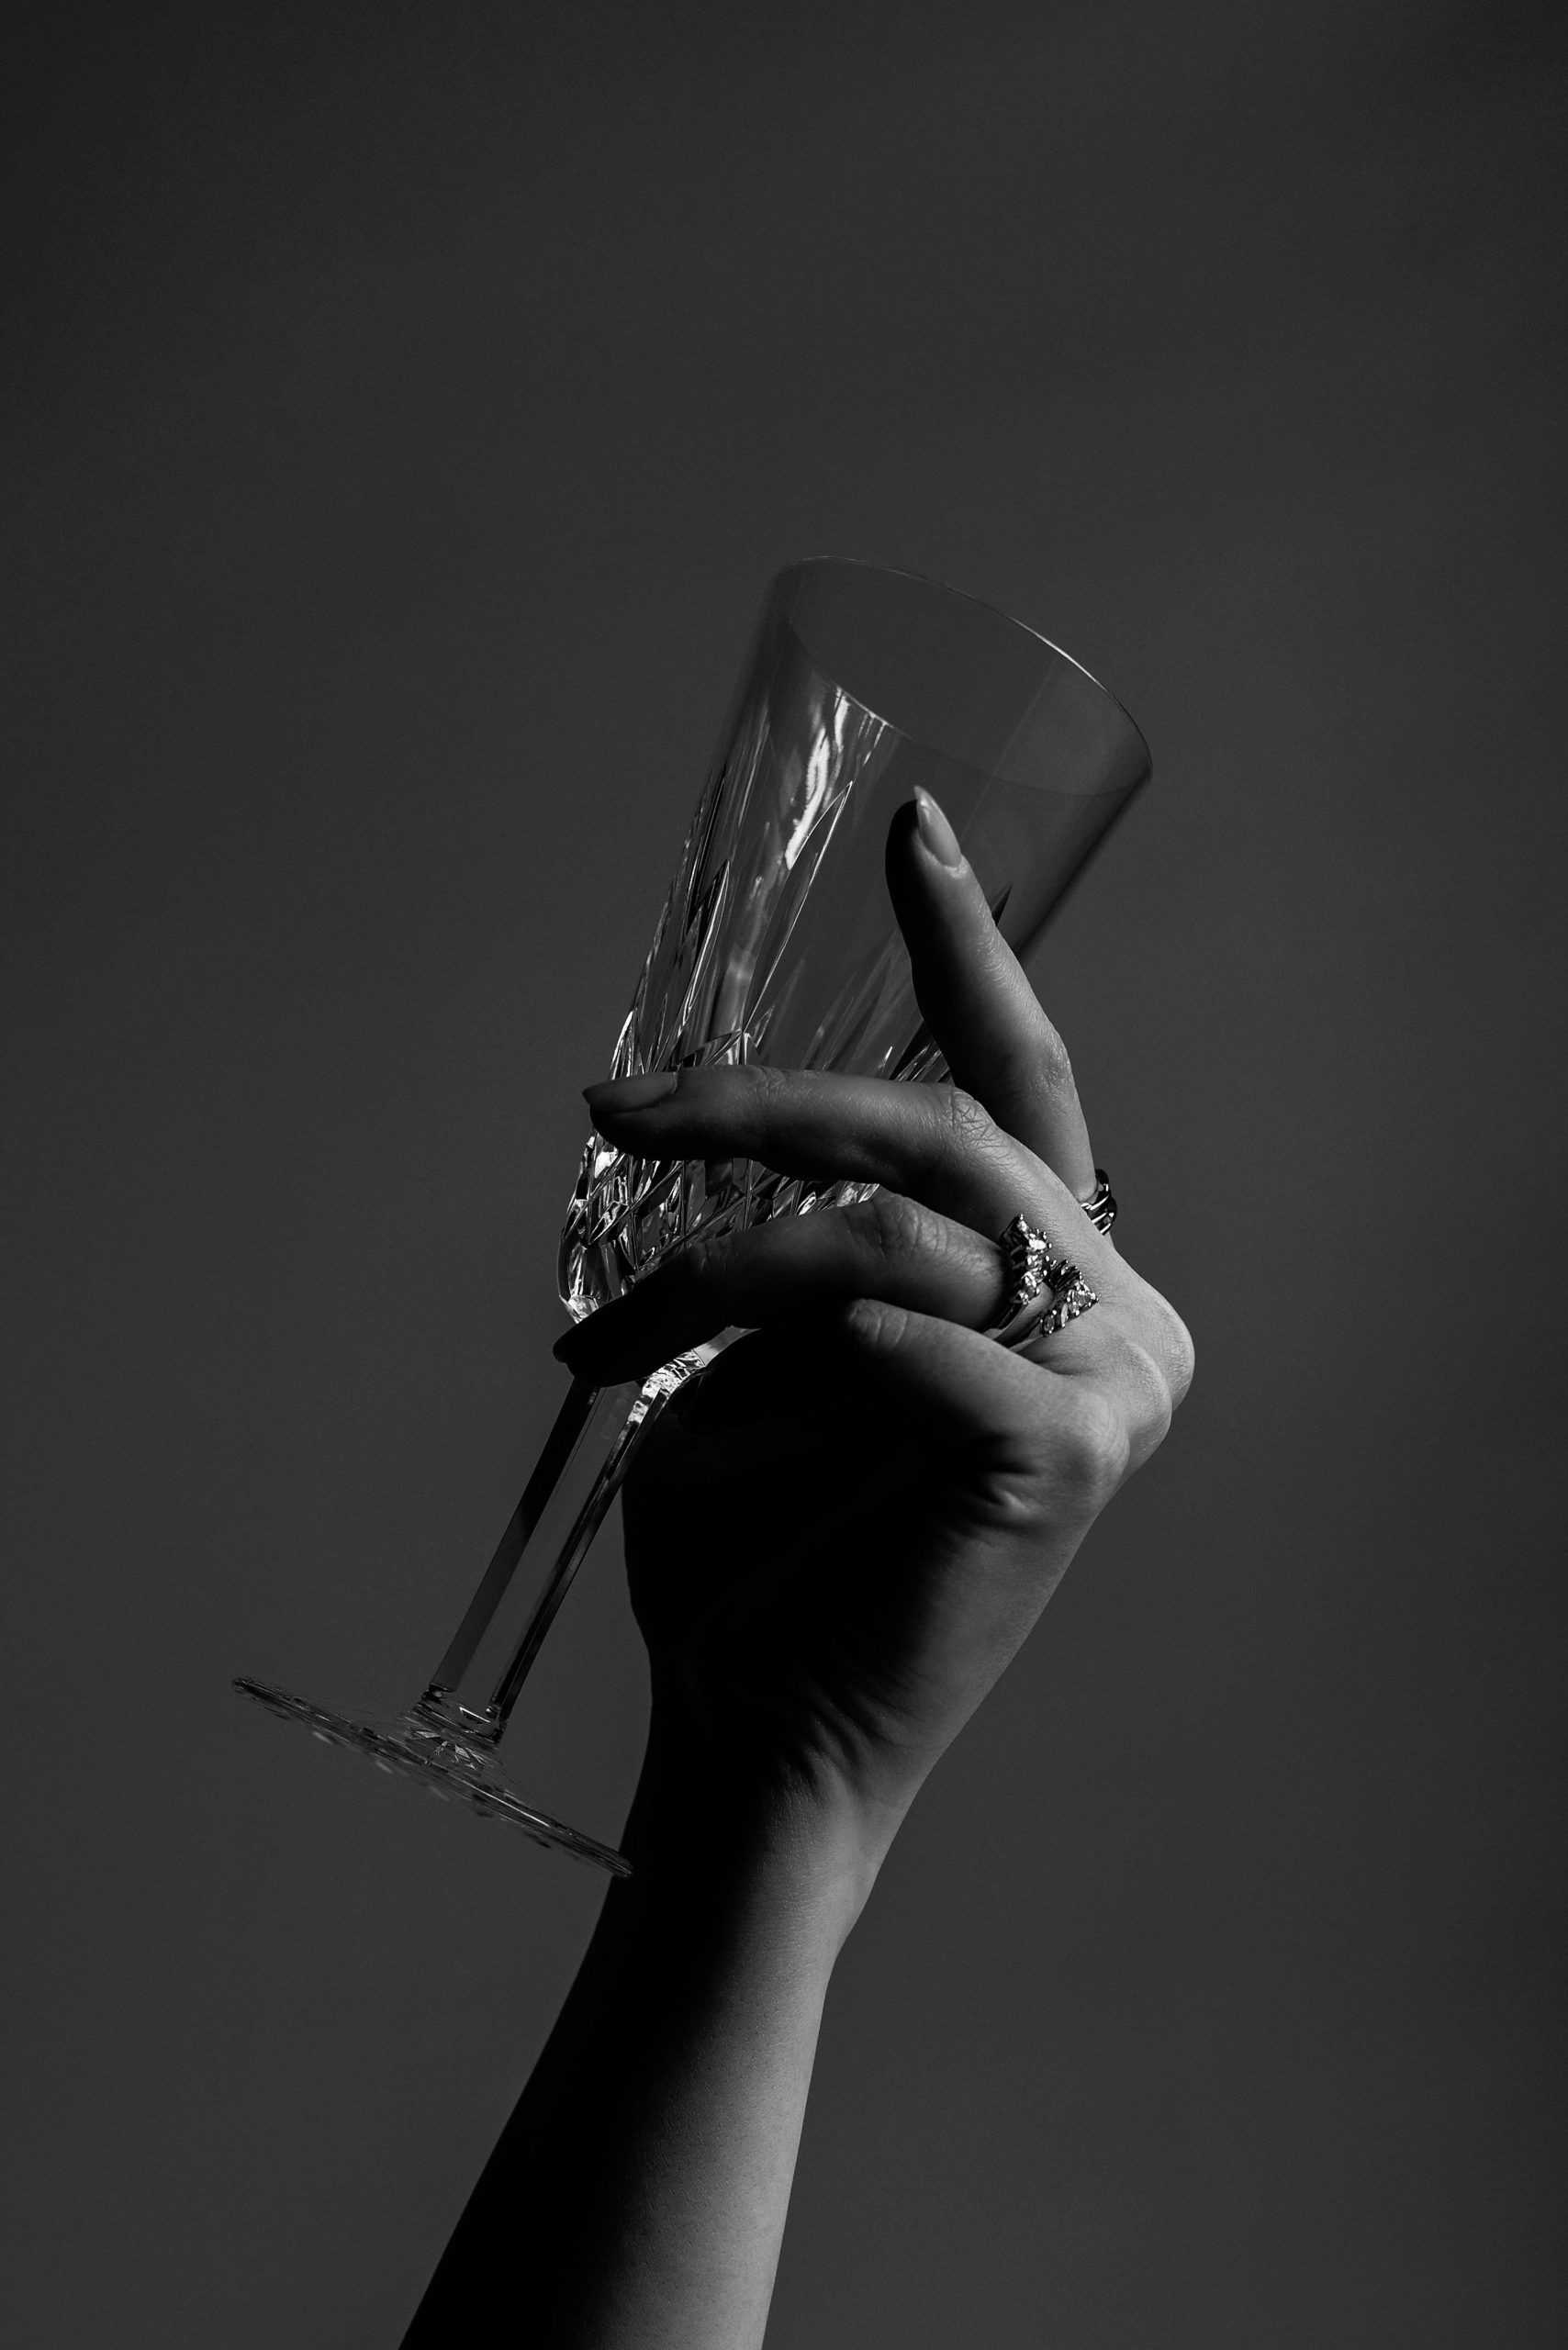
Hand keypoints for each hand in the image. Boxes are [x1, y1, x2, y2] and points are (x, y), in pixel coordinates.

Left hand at [556, 795, 1192, 1866]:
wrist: (760, 1736)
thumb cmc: (761, 1545)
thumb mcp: (771, 1347)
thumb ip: (804, 1234)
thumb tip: (702, 1108)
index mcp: (1060, 1284)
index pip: (1024, 1082)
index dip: (968, 946)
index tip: (911, 825)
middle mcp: (1117, 1315)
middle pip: (946, 1129)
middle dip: (765, 1101)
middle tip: (619, 1106)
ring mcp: (1115, 1383)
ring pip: (900, 1225)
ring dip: (722, 1258)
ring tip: (609, 1334)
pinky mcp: (1072, 1458)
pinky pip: (927, 1336)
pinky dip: (829, 1346)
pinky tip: (743, 1395)